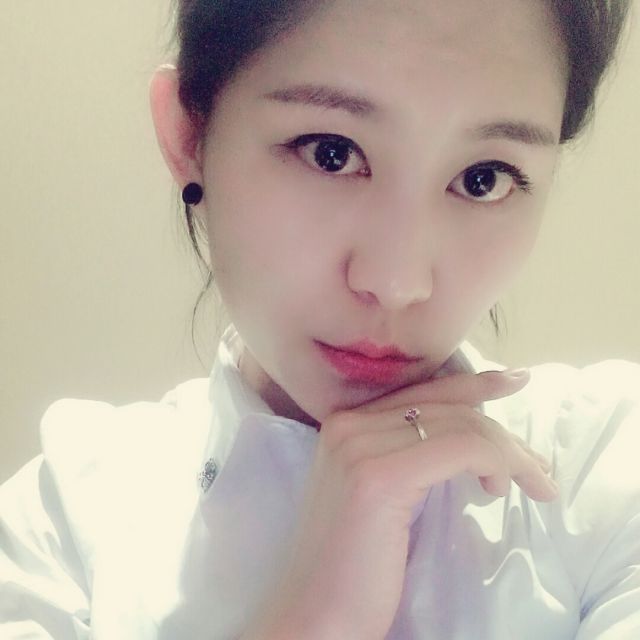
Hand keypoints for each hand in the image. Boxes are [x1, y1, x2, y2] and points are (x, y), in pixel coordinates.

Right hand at [244, 369, 555, 639]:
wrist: (314, 617)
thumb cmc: (351, 566)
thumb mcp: (380, 496)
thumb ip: (405, 456)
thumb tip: (466, 440)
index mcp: (343, 425)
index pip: (421, 392)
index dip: (474, 383)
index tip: (514, 381)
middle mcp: (347, 424)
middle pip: (446, 406)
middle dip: (502, 433)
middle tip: (536, 468)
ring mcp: (359, 446)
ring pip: (461, 425)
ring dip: (508, 453)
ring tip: (528, 484)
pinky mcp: (379, 477)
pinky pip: (461, 449)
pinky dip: (495, 464)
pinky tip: (497, 491)